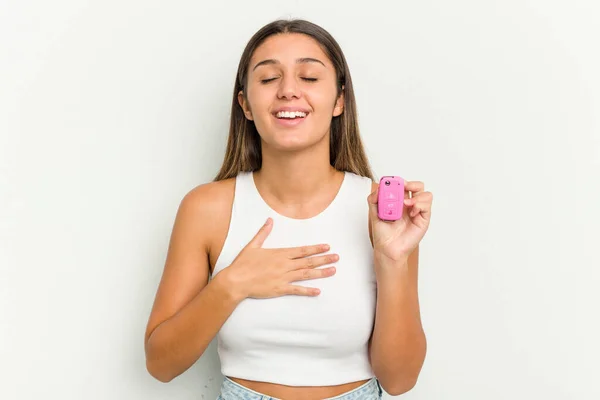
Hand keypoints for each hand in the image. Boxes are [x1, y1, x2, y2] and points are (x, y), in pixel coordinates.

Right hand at [222, 218, 337, 299]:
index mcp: (280, 254)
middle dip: (324, 259)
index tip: (327, 247)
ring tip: (333, 270)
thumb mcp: (253, 245)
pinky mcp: (280, 289)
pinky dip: (308, 291)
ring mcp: (283, 277)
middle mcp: (284, 265)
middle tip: (337, 257)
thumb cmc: (243, 264)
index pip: (302, 250)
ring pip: (306, 274)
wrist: (236, 281)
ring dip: (321, 272)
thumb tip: (269, 220)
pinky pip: (297, 290)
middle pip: (308, 261)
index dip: (316, 248)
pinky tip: (318, 291)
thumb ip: (263, 233)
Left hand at [368, 180, 432, 261]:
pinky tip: (411, 212)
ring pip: (426, 194)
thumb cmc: (382, 233)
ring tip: (406, 204)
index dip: (401, 181)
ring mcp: (417, 212)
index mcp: (399, 201)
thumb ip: (373, 199)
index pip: (405, 185)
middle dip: (412, 184)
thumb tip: (379, 188)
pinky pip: (427, 206)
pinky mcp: (423, 219)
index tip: (394, 182)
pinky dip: (419, 205)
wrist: (387, 248)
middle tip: (404, 187)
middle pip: (418, 186)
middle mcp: (410, 205)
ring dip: (416, 196)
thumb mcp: (374, 213)